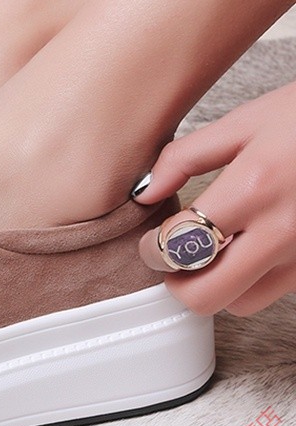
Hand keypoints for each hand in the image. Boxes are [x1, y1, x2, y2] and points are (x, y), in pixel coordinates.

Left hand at [132, 81, 295, 315]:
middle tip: (171, 258)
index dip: (150, 250)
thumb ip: (184, 158)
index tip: (149, 241)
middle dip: (177, 281)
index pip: (179, 245)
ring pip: (241, 303)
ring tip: (207, 253)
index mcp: (253, 188)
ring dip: (214, 284)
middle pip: (206, 295)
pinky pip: (274, 291)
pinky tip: (244, 249)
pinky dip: (250, 281)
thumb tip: (144, 192)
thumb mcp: (244, 122)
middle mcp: (282, 230)